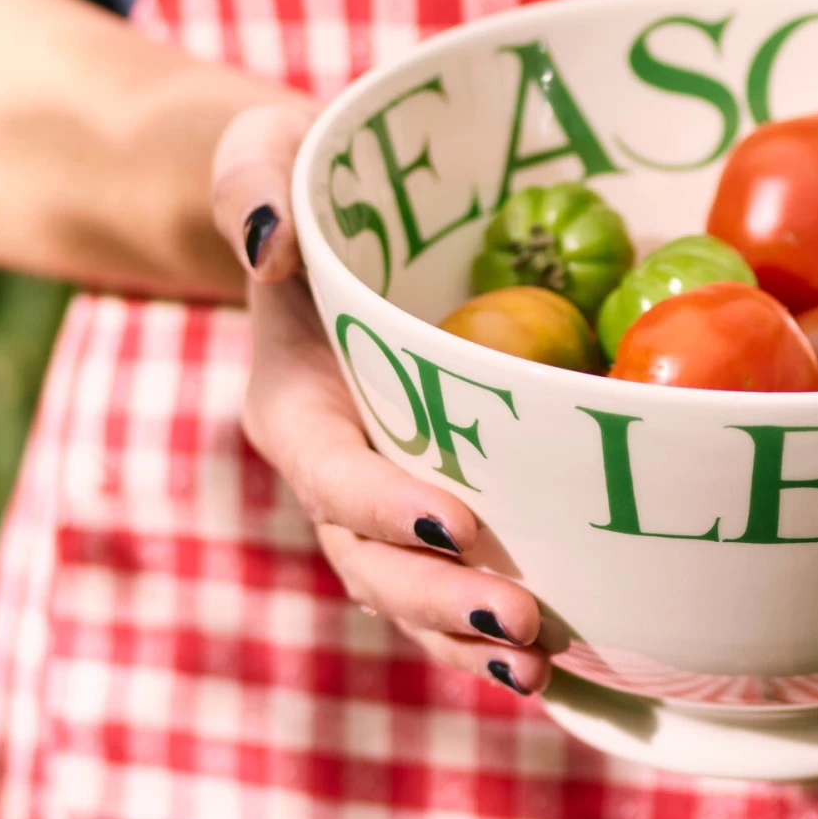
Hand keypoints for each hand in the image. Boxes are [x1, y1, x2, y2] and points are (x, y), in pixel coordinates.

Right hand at [212, 102, 551, 697]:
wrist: (338, 231)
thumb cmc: (312, 181)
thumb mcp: (269, 151)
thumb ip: (256, 183)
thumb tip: (276, 241)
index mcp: (293, 400)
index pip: (331, 468)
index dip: (384, 503)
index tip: (458, 522)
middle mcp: (334, 465)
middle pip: (371, 557)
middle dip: (439, 600)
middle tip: (522, 625)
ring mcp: (384, 497)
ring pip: (410, 590)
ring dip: (466, 636)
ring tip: (539, 666)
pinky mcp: (434, 505)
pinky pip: (451, 578)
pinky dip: (488, 623)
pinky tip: (561, 652)